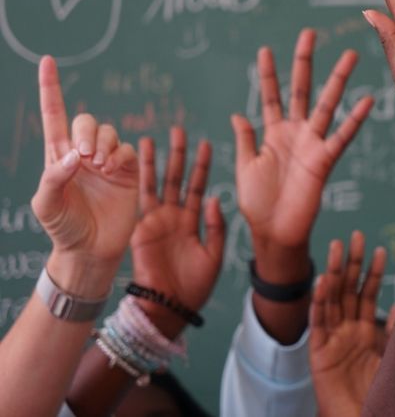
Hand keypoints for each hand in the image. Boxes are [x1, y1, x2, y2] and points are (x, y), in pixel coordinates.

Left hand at [31, 56, 137, 296]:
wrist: (91, 249)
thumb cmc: (63, 228)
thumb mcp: (46, 205)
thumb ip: (54, 177)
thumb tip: (74, 155)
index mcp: (57, 156)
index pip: (53, 115)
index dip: (50, 88)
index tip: (47, 61)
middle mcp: (82, 154)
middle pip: (85, 121)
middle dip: (86, 132)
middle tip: (85, 157)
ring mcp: (107, 162)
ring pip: (110, 132)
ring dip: (104, 144)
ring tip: (99, 166)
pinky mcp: (128, 171)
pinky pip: (129, 149)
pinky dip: (121, 155)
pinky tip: (112, 170)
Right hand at [130, 127, 224, 337]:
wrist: (170, 306)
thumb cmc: (195, 286)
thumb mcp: (214, 254)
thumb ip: (215, 226)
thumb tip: (215, 197)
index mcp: (193, 222)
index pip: (198, 186)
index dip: (202, 166)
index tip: (206, 143)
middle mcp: (174, 217)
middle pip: (176, 178)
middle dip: (178, 155)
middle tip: (179, 129)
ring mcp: (156, 221)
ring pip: (156, 184)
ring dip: (155, 161)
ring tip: (152, 138)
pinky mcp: (142, 228)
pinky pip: (141, 201)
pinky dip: (139, 181)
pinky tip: (137, 162)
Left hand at [231, 31, 373, 251]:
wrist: (274, 233)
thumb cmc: (256, 204)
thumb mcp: (244, 168)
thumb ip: (244, 141)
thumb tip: (236, 115)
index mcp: (272, 133)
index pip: (270, 96)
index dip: (268, 74)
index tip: (265, 49)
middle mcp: (294, 132)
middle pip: (300, 90)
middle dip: (304, 62)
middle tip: (309, 33)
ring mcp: (311, 144)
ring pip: (326, 105)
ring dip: (337, 80)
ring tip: (349, 55)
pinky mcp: (324, 160)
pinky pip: (341, 136)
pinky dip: (355, 119)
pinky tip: (367, 100)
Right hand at [310, 231, 387, 416]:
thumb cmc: (378, 393)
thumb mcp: (393, 356)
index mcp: (366, 331)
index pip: (368, 293)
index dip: (373, 272)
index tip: (379, 249)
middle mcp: (347, 331)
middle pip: (348, 290)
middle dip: (351, 262)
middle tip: (356, 235)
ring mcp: (332, 340)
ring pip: (330, 300)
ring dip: (333, 272)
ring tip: (337, 247)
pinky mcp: (319, 355)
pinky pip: (317, 324)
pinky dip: (318, 302)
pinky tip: (322, 281)